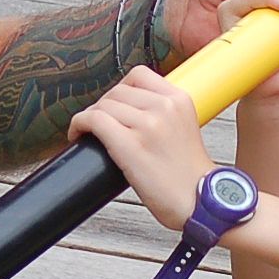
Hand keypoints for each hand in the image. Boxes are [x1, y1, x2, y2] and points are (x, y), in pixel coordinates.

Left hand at [71, 67, 215, 229]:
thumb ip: (162, 113)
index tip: (115, 107)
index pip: (138, 75)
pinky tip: (78, 135)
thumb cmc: (188, 175)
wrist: (200, 202)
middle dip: (103, 107)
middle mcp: (164, 107)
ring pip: (103, 106)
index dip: (120, 90)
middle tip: (100, 126)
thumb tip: (128, 109)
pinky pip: (93, 120)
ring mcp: (148, 124)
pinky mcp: (130, 145)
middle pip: (117, 91)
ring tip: (89, 133)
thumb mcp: (184, 128)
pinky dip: (79, 124)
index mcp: (180, 99)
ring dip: (90, 118)